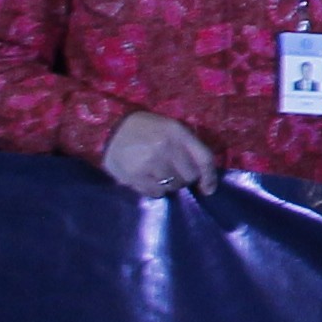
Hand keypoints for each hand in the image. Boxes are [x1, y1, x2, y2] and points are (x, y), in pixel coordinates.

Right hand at [100, 111, 218, 197]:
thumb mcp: (172, 129)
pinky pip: (156, 192)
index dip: (210, 177)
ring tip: (157, 173)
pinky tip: (147, 178)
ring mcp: (149, 161)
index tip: (208, 189)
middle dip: (184, 178)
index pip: (204, 159)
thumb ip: (190, 149)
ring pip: (173, 186)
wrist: (111, 128)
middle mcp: (165, 146)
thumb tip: (207, 186)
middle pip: (189, 176)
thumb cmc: (146, 130)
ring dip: (169, 184)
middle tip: (172, 172)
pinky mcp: (134, 175)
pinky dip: (155, 189)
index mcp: (177, 132)